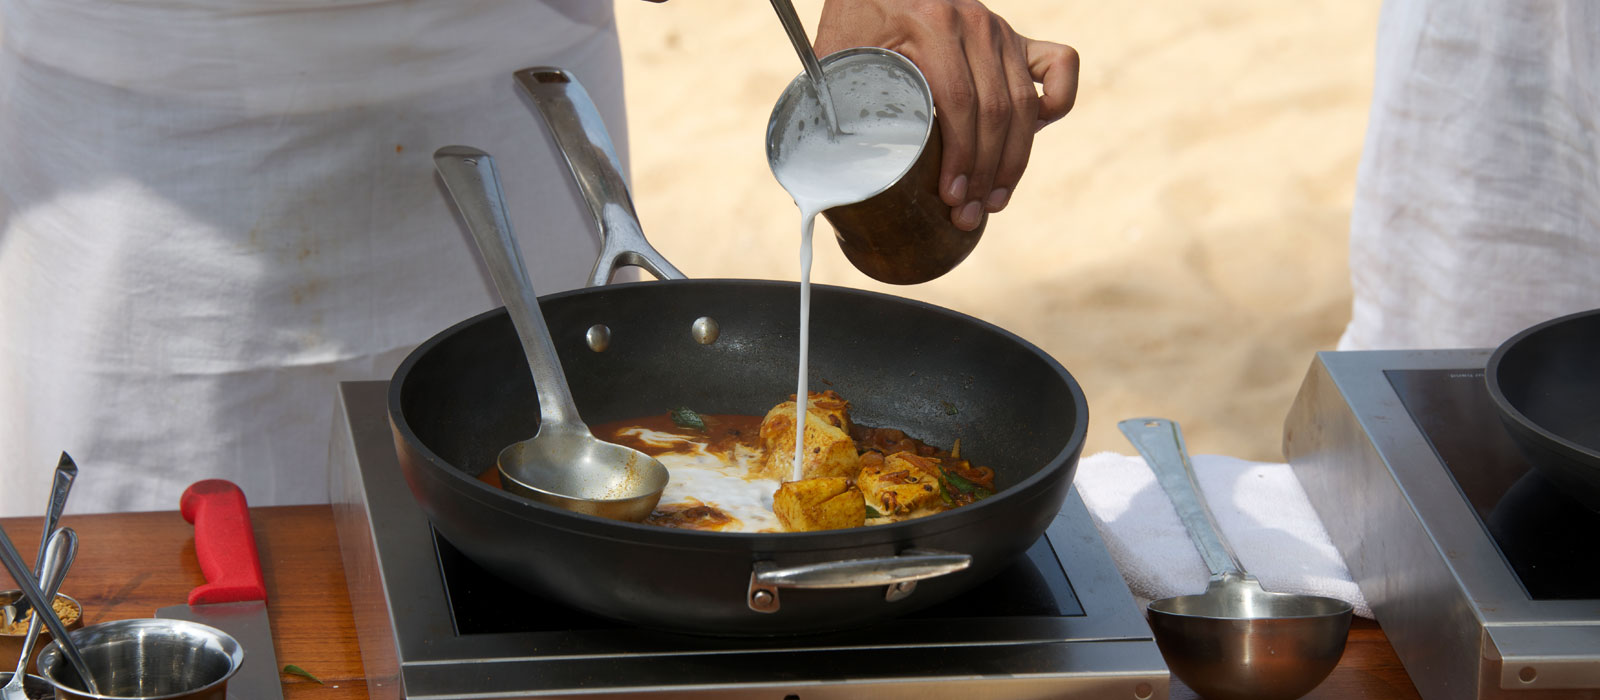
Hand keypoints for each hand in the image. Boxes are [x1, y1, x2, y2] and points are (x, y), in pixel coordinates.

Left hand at [815, 0, 1077, 230]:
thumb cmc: (856, 23)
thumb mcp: (839, 55)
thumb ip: (833, 100)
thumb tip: (827, 169)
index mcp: (933, 25)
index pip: (961, 104)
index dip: (960, 158)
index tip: (950, 196)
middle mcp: (975, 24)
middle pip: (997, 112)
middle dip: (985, 173)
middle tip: (968, 214)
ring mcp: (1000, 31)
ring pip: (1026, 105)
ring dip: (1013, 161)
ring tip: (993, 200)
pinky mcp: (1015, 39)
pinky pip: (1059, 67)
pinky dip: (1057, 103)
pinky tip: (1029, 139)